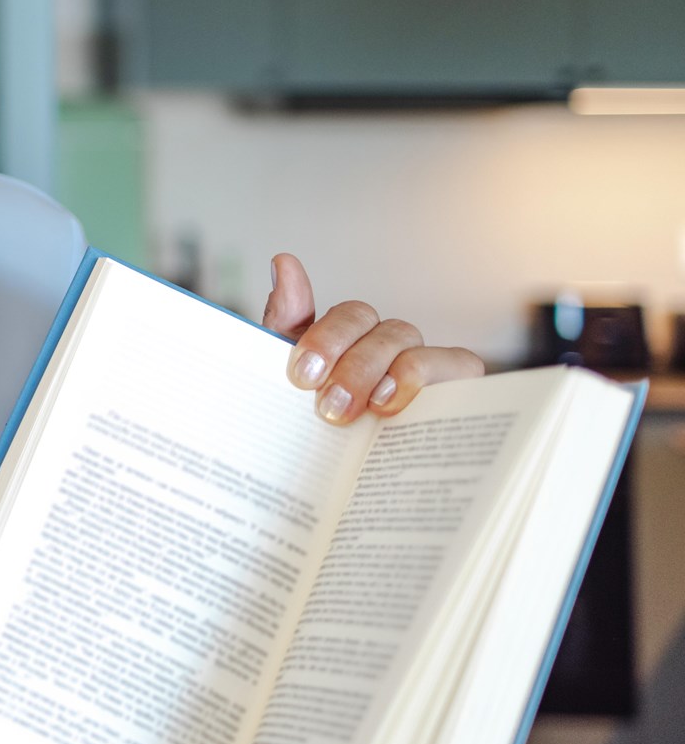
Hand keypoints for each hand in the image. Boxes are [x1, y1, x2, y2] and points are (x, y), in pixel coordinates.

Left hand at [263, 253, 484, 425]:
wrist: (327, 482)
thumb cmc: (309, 420)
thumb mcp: (285, 374)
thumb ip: (287, 320)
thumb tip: (284, 261)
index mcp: (351, 338)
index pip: (352, 315)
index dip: (327, 338)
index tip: (302, 376)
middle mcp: (388, 345)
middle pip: (382, 328)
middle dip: (352, 365)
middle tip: (329, 406)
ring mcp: (422, 365)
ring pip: (411, 343)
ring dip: (386, 371)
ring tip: (367, 408)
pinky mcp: (453, 389)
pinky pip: (459, 365)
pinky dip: (427, 378)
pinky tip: (398, 405)